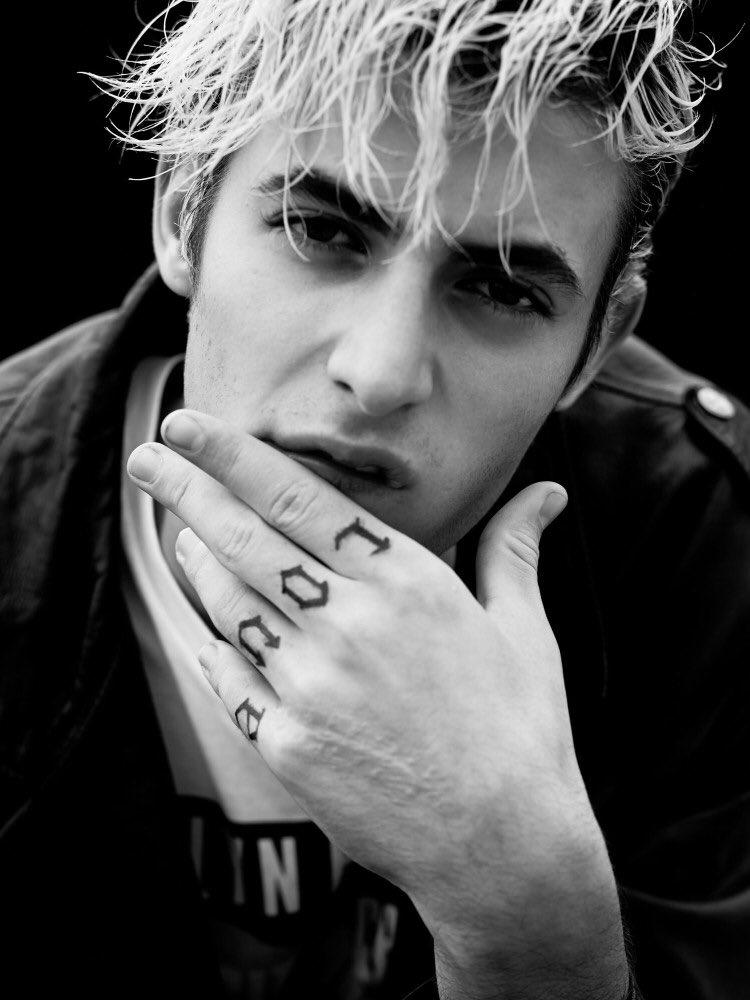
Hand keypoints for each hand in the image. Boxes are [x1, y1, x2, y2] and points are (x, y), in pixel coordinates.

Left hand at [127, 409, 626, 996]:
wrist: (501, 846)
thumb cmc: (520, 731)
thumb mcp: (525, 630)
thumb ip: (514, 550)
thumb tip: (548, 494)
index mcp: (407, 583)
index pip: (300, 498)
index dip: (233, 456)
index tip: (190, 426)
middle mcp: (350, 625)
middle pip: (245, 538)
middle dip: (185, 489)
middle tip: (147, 457)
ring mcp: (311, 687)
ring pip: (228, 601)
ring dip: (196, 559)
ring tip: (180, 532)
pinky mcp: (286, 744)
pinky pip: (229, 675)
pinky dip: (211, 639)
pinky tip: (205, 618)